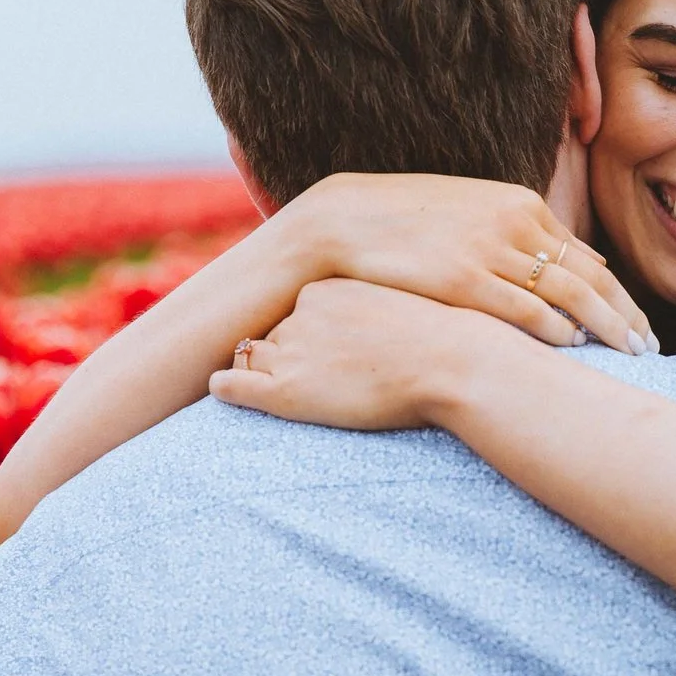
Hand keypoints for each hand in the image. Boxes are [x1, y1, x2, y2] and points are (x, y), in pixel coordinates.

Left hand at [207, 279, 528, 431]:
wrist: (455, 364)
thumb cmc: (445, 342)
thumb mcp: (404, 304)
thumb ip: (374, 305)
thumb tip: (369, 321)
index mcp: (327, 286)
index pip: (298, 309)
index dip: (307, 332)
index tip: (319, 345)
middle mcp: (302, 312)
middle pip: (275, 333)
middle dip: (284, 351)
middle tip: (303, 369)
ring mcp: (292, 349)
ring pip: (254, 356)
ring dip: (260, 370)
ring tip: (274, 384)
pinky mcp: (285, 390)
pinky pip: (231, 384)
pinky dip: (225, 386)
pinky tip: (220, 387)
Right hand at [272, 172, 653, 354]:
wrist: (344, 219)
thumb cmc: (405, 222)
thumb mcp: (470, 213)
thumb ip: (516, 235)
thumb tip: (562, 260)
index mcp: (519, 204)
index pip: (584, 256)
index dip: (616, 293)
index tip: (636, 322)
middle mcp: (515, 223)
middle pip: (590, 276)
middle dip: (626, 314)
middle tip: (650, 347)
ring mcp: (491, 251)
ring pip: (569, 294)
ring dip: (607, 327)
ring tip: (630, 355)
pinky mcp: (465, 279)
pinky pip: (527, 310)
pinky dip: (558, 331)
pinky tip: (577, 349)